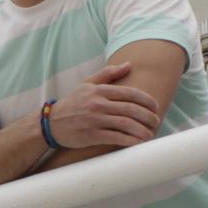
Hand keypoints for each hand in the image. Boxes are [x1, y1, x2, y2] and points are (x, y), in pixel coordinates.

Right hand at [41, 63, 160, 148]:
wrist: (51, 123)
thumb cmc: (72, 103)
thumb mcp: (87, 84)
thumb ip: (108, 74)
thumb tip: (128, 65)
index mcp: (99, 91)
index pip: (129, 93)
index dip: (146, 100)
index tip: (155, 106)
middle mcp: (98, 104)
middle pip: (130, 109)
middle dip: (148, 116)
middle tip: (156, 121)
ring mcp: (94, 120)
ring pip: (125, 124)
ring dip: (141, 130)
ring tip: (150, 134)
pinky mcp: (91, 135)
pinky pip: (115, 138)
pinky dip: (129, 140)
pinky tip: (138, 143)